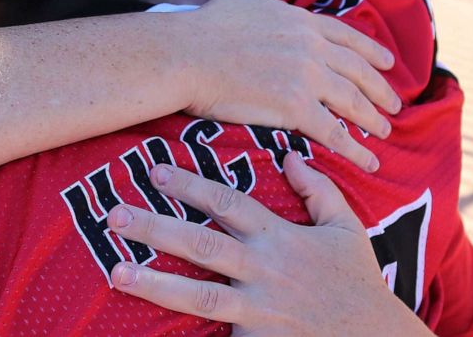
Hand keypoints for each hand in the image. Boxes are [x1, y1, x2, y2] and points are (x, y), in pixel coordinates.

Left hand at [107, 157, 431, 335]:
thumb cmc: (357, 282)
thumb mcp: (346, 228)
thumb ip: (318, 190)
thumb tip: (289, 154)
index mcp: (282, 238)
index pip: (229, 203)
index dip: (191, 185)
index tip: (155, 171)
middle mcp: (264, 271)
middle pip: (202, 244)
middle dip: (156, 228)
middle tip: (114, 215)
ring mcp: (258, 310)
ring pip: (198, 296)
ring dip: (154, 284)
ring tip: (115, 274)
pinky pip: (215, 336)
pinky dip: (185, 335)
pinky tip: (142, 331)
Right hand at [181, 0, 400, 171]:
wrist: (189, 55)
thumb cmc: (204, 29)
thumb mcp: (246, 3)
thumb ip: (270, 10)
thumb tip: (270, 13)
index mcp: (301, 22)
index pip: (348, 37)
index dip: (371, 52)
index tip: (387, 63)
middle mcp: (312, 47)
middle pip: (358, 71)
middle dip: (381, 90)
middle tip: (394, 105)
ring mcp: (307, 77)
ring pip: (353, 101)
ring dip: (373, 119)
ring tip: (384, 132)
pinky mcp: (296, 107)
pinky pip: (335, 132)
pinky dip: (356, 149)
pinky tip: (369, 160)